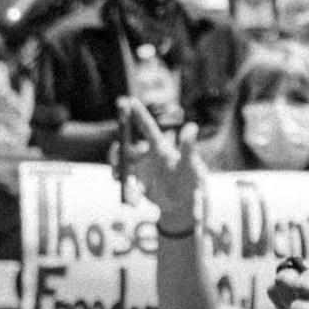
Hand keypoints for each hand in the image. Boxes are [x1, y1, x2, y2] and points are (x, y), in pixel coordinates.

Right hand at [122, 101, 206, 221]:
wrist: (184, 208)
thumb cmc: (192, 184)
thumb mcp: (191, 166)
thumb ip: (188, 147)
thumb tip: (192, 126)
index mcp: (160, 148)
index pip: (147, 127)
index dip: (138, 114)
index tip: (128, 100)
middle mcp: (148, 157)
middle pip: (126, 147)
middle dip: (116, 150)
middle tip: (115, 157)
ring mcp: (141, 171)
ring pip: (120, 164)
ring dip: (117, 170)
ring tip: (121, 181)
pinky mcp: (137, 184)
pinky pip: (124, 183)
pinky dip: (125, 190)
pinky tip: (133, 199)